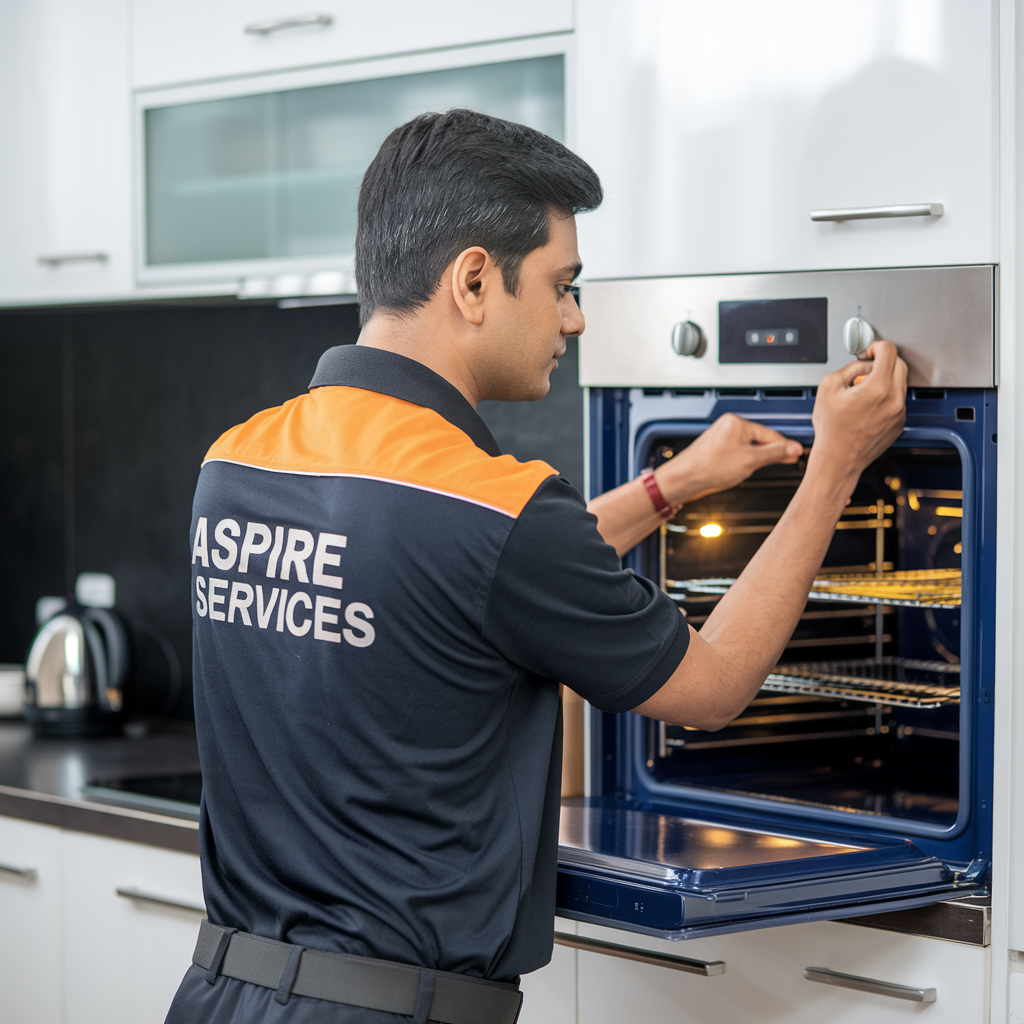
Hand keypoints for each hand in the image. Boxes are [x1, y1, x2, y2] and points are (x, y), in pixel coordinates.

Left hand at [656, 412, 803, 504]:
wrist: (684, 479)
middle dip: (770, 453)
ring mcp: (722, 438)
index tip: (797, 454)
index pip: (770, 434)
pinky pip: (738, 454)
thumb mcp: (750, 461)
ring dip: (757, 459)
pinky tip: (742, 471)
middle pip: (760, 440)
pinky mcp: (717, 450)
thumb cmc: (708, 467)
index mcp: (737, 423)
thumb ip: (774, 453)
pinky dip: (745, 462)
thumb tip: (793, 448)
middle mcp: (728, 427)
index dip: (784, 447)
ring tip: (757, 469)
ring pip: (749, 448)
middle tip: (786, 461)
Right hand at [809, 340, 907, 489]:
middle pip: (899, 364)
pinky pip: (898, 401)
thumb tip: (864, 364)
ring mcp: (899, 413)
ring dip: (885, 380)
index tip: (869, 352)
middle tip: (866, 368)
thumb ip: (849, 368)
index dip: (876, 347)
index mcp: (877, 388)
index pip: (889, 351)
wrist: (838, 459)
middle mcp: (894, 400)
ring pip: (900, 383)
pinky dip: (886, 397)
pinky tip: (868, 408)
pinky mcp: (900, 423)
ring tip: (863, 392)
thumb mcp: (828, 387)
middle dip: (883, 361)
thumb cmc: (831, 429)